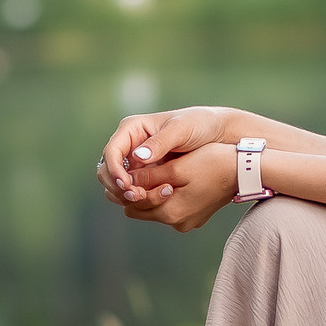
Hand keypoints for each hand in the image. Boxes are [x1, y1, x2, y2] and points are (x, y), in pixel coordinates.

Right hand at [96, 106, 230, 202]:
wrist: (218, 135)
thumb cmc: (200, 125)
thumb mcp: (182, 129)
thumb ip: (161, 142)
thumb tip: (138, 156)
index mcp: (132, 129)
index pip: (111, 151)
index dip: (114, 170)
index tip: (127, 184)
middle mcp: (129, 145)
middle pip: (107, 169)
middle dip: (117, 185)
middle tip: (136, 196)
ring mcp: (136, 161)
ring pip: (116, 183)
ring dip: (124, 194)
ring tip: (142, 199)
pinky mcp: (145, 175)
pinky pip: (132, 189)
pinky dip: (136, 197)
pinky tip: (149, 200)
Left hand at [113, 142, 237, 232]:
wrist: (245, 169)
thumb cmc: (213, 163)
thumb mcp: (177, 168)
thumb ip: (149, 177)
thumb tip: (125, 180)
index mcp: (171, 213)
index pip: (132, 206)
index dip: (128, 188)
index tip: (131, 168)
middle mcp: (178, 223)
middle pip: (143, 210)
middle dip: (140, 191)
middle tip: (142, 169)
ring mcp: (188, 222)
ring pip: (158, 209)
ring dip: (154, 193)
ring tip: (159, 171)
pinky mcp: (196, 216)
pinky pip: (173, 208)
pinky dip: (169, 196)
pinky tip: (174, 178)